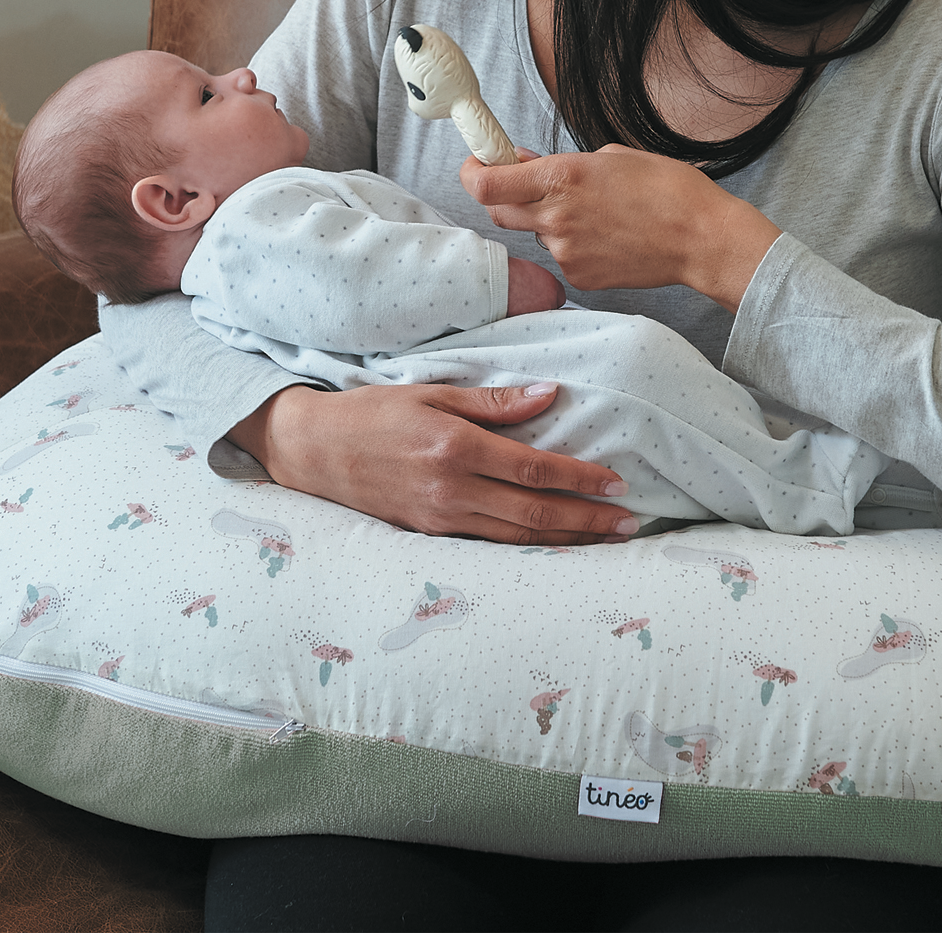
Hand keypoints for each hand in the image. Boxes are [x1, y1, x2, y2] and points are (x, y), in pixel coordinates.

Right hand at [226, 382, 637, 544]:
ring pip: (518, 539)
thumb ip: (493, 401)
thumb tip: (549, 395)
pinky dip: (529, 550)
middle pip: (535, 514)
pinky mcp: (428, 536)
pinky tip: (556, 549)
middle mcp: (451, 489)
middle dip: (588, 520)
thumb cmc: (373, 412)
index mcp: (456, 447)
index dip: (580, 478)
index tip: (616, 482)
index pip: (535, 469)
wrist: (313, 449)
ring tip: (605, 540)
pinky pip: (490, 546)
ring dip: (567, 542)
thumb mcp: (432, 392)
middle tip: (628, 523)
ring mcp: (439, 519)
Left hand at [461, 144, 782, 309]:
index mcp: (561, 178)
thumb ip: (561, 164)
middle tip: (526, 185)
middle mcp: (556, 218)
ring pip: (535, 234)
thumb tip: (527, 166)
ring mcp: (566, 252)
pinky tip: (608, 236)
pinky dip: (574, 244)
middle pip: (497, 212)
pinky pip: (561, 256)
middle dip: (504, 197)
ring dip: (549, 221)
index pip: (485, 185)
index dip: (472, 172)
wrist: (702, 239)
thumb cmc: (667, 188)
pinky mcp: (580, 276)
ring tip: (596, 212)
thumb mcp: (610, 156)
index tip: (477, 163)